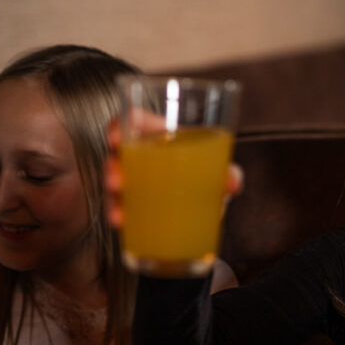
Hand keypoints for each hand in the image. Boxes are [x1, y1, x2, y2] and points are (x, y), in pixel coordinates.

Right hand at [105, 115, 244, 227]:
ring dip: (112, 196)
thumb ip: (228, 174)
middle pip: (118, 154)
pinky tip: (121, 223)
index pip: (134, 121)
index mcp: (162, 137)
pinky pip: (120, 208)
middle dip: (112, 166)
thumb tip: (232, 181)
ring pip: (116, 184)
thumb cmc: (207, 179)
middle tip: (118, 180)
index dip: (119, 125)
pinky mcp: (134, 206)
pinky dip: (119, 216)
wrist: (205, 211)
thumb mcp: (218, 173)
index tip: (116, 135)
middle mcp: (143, 157)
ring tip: (119, 209)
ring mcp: (135, 182)